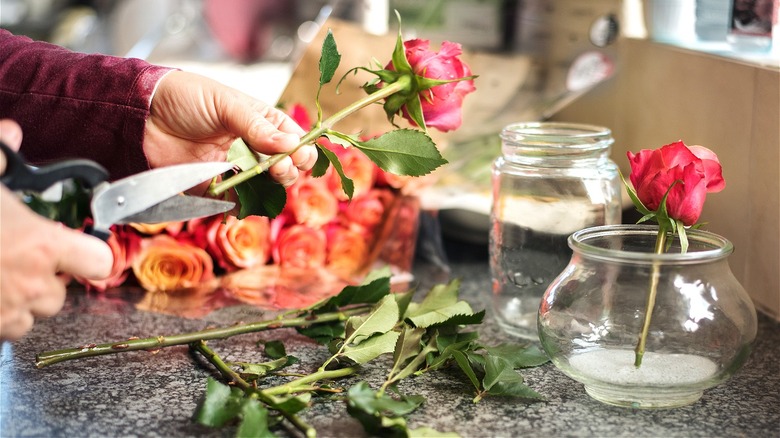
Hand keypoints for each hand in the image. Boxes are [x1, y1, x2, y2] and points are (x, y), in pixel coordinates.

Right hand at [0, 119, 112, 340]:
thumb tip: (11, 132)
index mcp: (42, 246)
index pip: (100, 262)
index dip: (91, 255)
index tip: (77, 248)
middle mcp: (32, 285)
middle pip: (60, 294)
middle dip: (44, 281)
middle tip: (18, 260)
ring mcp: (6, 314)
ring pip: (31, 318)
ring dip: (20, 303)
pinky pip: (2, 333)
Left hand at [144, 71, 317, 188]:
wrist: (141, 115)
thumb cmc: (184, 98)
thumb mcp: (225, 104)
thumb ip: (256, 127)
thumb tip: (290, 145)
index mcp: (259, 121)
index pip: (292, 138)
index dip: (301, 148)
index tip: (299, 155)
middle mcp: (251, 146)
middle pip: (284, 165)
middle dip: (288, 169)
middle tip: (280, 168)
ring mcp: (233, 168)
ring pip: (265, 186)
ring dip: (272, 188)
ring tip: (268, 180)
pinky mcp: (214, 187)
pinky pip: (236, 202)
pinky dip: (244, 204)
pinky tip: (247, 199)